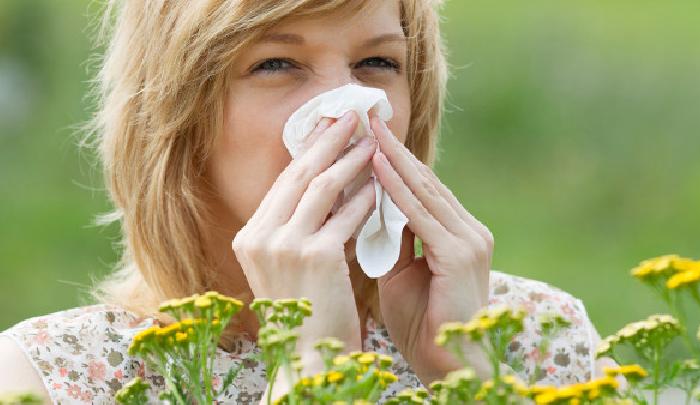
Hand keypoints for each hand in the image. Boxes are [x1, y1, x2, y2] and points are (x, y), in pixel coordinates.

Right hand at [232, 110, 376, 356]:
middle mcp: (259, 237)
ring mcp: (284, 245)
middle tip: (351, 114)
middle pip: (299, 174)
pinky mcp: (315, 256)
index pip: (284, 182)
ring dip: (350, 160)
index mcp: (250, 237)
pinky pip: (346, 216)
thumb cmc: (305, 315)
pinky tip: (380, 185)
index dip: (308, 150)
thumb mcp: (288, 267)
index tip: (328, 126)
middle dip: (328, 139)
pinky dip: (365, 198)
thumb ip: (297, 228)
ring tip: (372, 141)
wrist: (307, 360)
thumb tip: (327, 185)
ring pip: (323, 187)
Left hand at [369, 116, 493, 384]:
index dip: (395, 162)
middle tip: (367, 119)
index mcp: (458, 234)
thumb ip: (394, 239)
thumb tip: (374, 209)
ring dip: (393, 160)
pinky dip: (397, 190)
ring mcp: (469, 239)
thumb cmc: (422, 323)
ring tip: (368, 131)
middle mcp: (469, 230)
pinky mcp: (459, 253)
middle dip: (393, 150)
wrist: (447, 362)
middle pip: (425, 181)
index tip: (369, 137)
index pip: (423, 189)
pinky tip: (377, 167)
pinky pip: (420, 214)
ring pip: (424, 191)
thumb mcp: (402, 272)